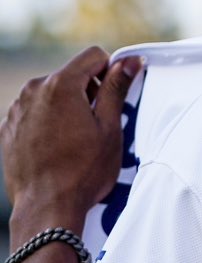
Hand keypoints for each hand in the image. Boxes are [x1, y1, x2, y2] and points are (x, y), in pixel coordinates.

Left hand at [0, 46, 141, 240]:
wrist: (47, 207)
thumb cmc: (83, 171)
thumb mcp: (110, 128)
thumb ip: (117, 89)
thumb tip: (129, 62)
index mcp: (61, 85)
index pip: (93, 56)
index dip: (111, 72)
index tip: (116, 97)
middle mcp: (33, 91)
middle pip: (71, 74)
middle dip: (89, 91)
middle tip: (99, 125)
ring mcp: (17, 109)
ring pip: (52, 93)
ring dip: (68, 107)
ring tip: (78, 140)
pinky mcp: (9, 128)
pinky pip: (35, 112)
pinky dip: (49, 122)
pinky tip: (58, 147)